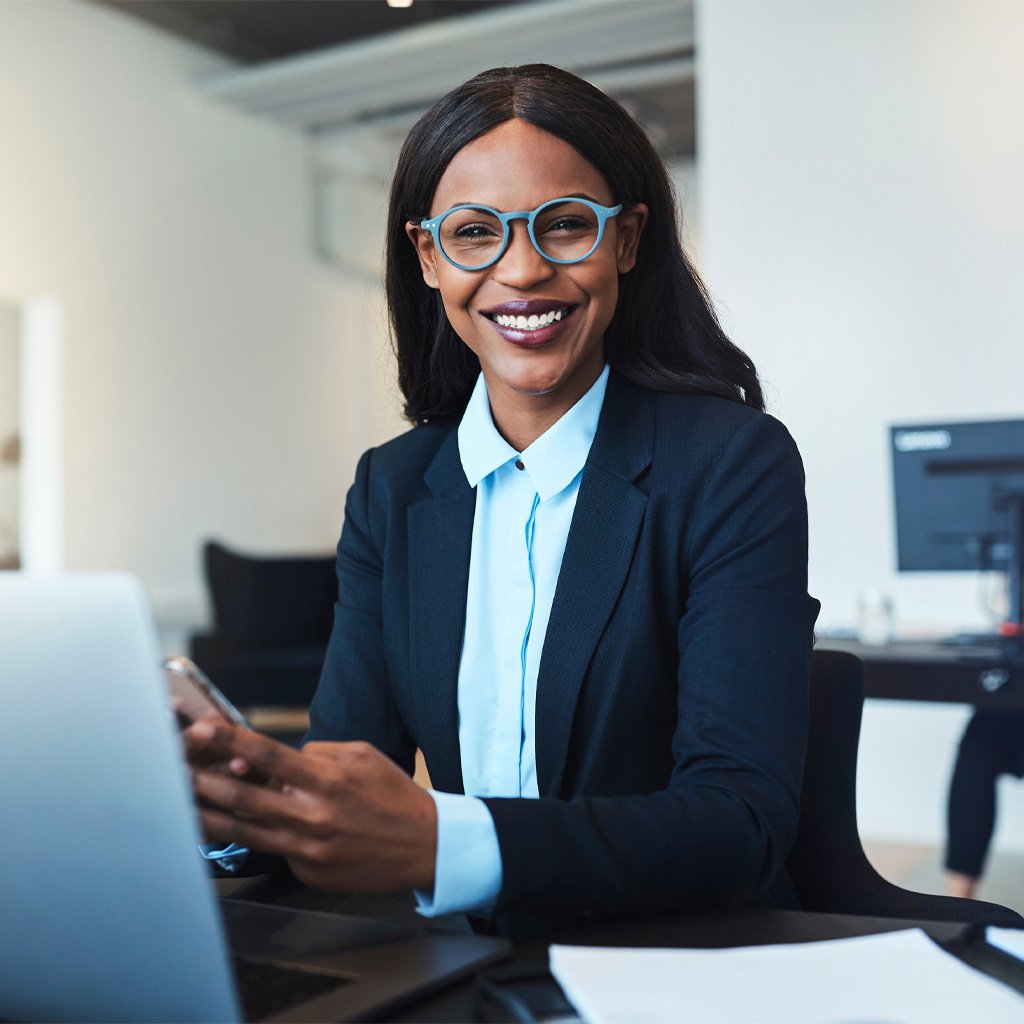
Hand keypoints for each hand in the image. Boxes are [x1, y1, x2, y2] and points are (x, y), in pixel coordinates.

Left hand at [185, 718, 437, 892]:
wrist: (424, 845)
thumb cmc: (393, 795)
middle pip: (244, 796)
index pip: (266, 755)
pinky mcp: (308, 871)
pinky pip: (274, 849)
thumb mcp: (362, 756)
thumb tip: (280, 759)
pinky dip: (255, 835)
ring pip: (244, 829)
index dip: (229, 740)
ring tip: (181, 801)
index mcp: (327, 779)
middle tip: (173, 768)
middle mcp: (312, 815)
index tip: (200, 729)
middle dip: (203, 779)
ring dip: (209, 813)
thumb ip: (318, 754)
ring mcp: (308, 848)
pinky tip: (230, 825)